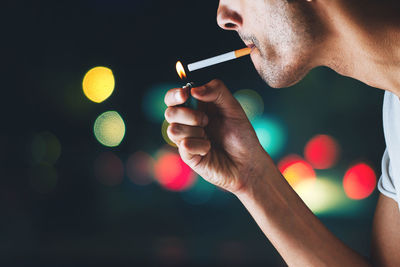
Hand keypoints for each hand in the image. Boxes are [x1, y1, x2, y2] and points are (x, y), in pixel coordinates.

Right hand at [164, 79, 270, 193]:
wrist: (248, 162)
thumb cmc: (241, 135)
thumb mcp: (233, 108)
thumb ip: (217, 91)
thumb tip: (193, 90)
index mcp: (196, 108)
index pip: (173, 98)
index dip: (174, 94)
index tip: (185, 94)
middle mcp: (187, 123)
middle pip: (169, 113)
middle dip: (188, 114)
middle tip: (206, 120)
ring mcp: (185, 140)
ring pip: (173, 130)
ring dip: (195, 130)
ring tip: (209, 136)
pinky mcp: (188, 156)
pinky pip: (184, 145)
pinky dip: (200, 145)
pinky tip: (209, 149)